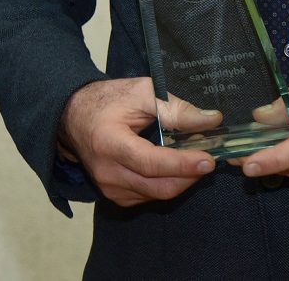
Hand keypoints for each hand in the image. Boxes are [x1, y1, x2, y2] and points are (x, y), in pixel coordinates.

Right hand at [58, 78, 220, 206]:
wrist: (75, 117)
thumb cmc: (109, 100)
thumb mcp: (142, 92)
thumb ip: (176, 108)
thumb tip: (212, 120)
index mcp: (109, 143)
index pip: (151, 163)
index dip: (182, 164)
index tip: (208, 160)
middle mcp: (107, 172)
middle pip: (159, 186)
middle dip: (190, 175)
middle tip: (210, 156)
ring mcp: (109, 188)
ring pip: (158, 194)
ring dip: (181, 179)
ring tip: (193, 156)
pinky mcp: (115, 196)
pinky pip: (150, 196)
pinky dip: (167, 183)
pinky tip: (174, 166)